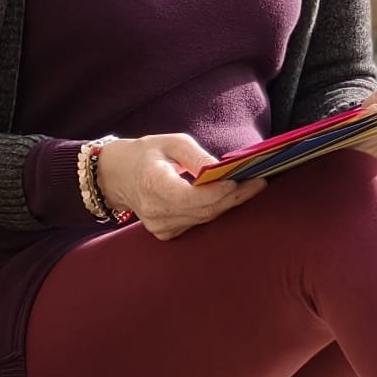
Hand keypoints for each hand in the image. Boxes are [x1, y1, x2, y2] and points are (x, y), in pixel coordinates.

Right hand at [95, 133, 263, 240]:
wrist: (117, 176)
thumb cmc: (146, 154)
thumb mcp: (171, 143)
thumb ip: (197, 157)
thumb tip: (221, 170)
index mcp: (152, 185)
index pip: (192, 197)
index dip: (220, 191)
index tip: (242, 178)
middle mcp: (155, 211)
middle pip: (204, 210)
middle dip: (234, 197)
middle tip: (260, 182)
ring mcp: (160, 226)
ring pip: (205, 218)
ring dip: (229, 204)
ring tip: (252, 187)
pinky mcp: (166, 233)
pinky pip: (198, 223)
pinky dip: (215, 210)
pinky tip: (230, 197)